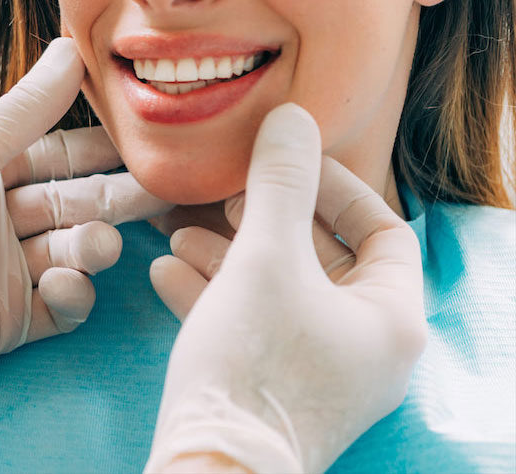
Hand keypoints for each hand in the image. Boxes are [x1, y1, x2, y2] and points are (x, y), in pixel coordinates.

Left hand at [0, 38, 167, 403]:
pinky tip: (66, 285)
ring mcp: (6, 272)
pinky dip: (73, 296)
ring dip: (92, 248)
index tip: (147, 141)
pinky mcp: (9, 322)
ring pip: (73, 254)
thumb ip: (27, 108)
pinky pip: (61, 307)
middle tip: (163, 192)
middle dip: (116, 199)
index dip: (101, 150)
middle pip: (75, 204)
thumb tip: (72, 48)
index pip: (58, 155)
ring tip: (95, 247)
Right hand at [146, 104, 426, 473]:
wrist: (211, 464)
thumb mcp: (264, 256)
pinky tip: (166, 271)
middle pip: (323, 259)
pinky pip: (252, 326)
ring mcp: (319, 372)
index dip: (333, 186)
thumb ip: (279, 183)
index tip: (281, 163)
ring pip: (279, 291)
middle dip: (264, 218)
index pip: (383, 230)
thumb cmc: (253, 363)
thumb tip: (291, 118)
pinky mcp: (273, 389)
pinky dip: (215, 294)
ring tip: (179, 229)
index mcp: (390, 318)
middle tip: (222, 194)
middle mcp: (365, 348)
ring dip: (229, 253)